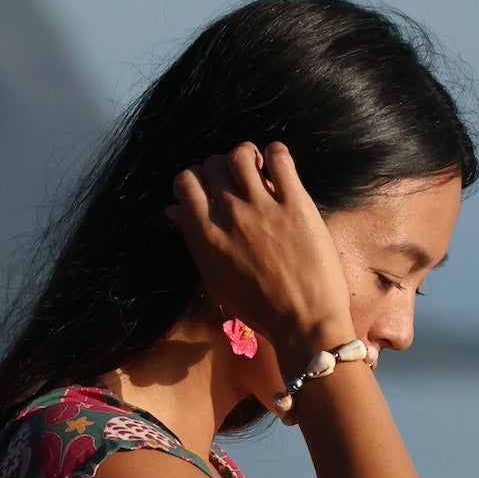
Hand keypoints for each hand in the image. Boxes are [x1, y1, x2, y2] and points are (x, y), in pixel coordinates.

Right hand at [166, 141, 354, 362]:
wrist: (304, 323)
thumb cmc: (259, 309)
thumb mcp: (216, 281)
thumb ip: (194, 242)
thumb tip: (174, 211)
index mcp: (207, 237)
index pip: (185, 183)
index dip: (195, 180)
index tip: (209, 191)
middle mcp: (231, 217)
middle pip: (213, 164)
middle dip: (221, 168)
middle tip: (236, 184)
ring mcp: (264, 208)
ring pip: (241, 154)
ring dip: (247, 156)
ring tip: (257, 171)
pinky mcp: (296, 203)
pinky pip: (279, 156)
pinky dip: (276, 154)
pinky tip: (279, 170)